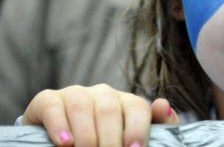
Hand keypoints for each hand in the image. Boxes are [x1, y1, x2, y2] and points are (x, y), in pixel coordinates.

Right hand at [22, 84, 178, 146]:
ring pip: (82, 105)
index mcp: (126, 102)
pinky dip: (59, 124)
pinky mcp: (48, 100)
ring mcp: (75, 94)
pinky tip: (64, 143)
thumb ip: (157, 127)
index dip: (137, 128)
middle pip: (109, 109)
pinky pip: (53, 106)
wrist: (62, 144)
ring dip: (85, 134)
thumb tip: (163, 105)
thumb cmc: (107, 143)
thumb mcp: (133, 139)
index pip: (137, 107)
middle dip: (110, 138)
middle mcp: (103, 94)